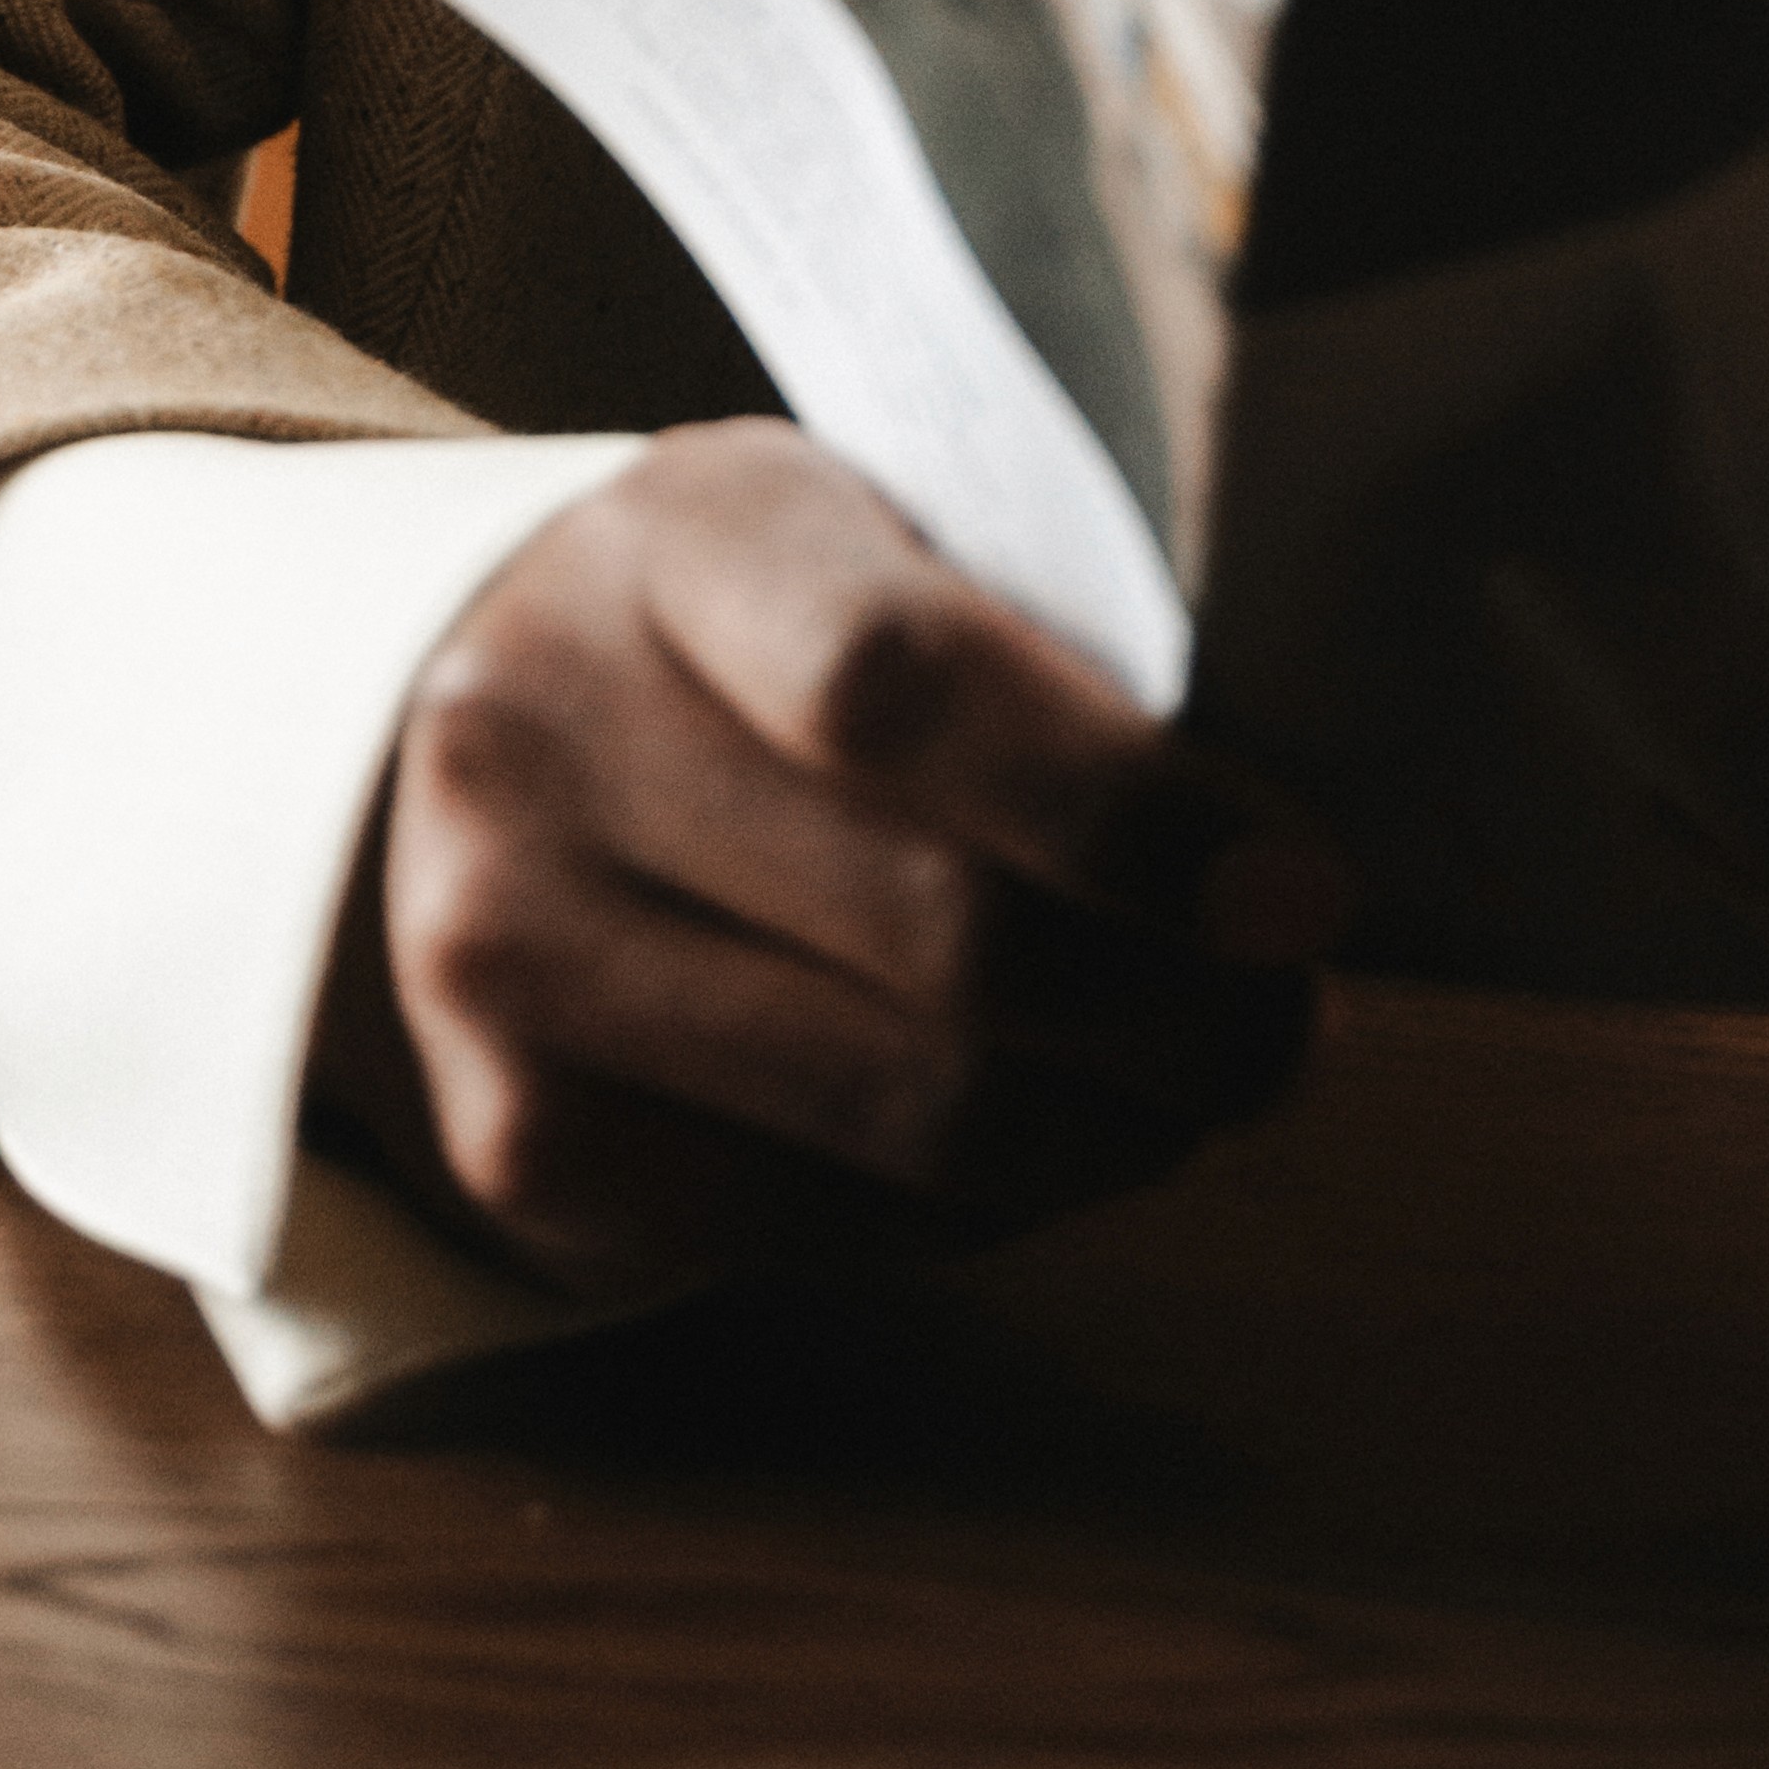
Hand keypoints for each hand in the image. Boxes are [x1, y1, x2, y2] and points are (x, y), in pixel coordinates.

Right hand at [314, 424, 1348, 1296]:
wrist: (461, 732)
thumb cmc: (754, 630)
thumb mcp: (875, 543)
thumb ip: (1043, 673)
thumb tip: (1271, 887)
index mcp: (679, 539)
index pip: (907, 688)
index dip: (1132, 814)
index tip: (1306, 895)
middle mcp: (542, 743)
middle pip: (940, 940)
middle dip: (1181, 1017)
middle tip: (1290, 1027)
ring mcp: (503, 960)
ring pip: (902, 1120)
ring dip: (1110, 1136)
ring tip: (1199, 1092)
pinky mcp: (517, 1145)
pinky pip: (820, 1229)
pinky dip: (977, 1212)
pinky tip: (1041, 1144)